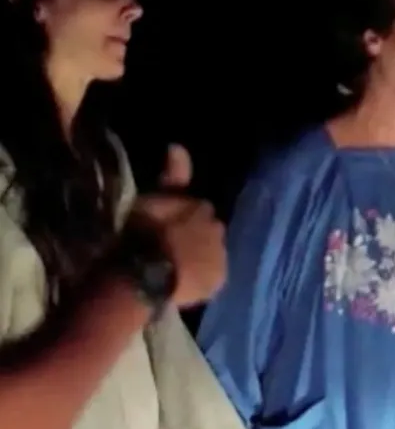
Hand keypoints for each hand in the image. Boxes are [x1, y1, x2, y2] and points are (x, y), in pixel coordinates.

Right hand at [131, 144, 225, 307]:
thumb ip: (171, 175)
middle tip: (174, 248)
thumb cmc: (141, 234)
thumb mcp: (152, 199)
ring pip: (214, 253)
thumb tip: (178, 145)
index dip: (184, 217)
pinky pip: (213, 277)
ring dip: (202, 257)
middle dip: (197, 235)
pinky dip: (204, 279)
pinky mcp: (218, 279)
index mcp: (201, 208)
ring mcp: (220, 255)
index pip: (199, 208)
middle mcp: (217, 228)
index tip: (168, 228)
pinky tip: (187, 284)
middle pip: (209, 229)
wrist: (144, 273)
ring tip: (179, 269)